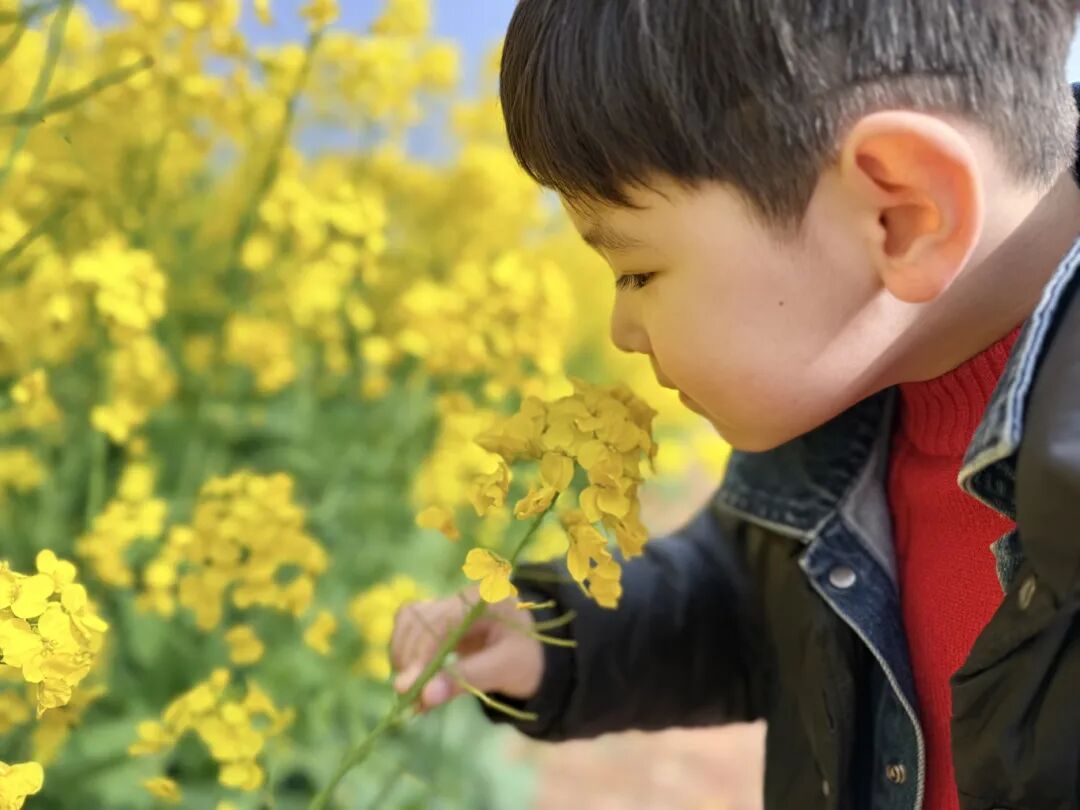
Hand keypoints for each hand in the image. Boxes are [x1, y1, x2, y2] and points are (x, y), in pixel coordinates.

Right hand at [389, 586, 543, 711]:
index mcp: (479, 601)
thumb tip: (423, 697)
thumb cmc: (531, 659)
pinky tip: (415, 678)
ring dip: (403, 656)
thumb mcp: (506, 670)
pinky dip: (407, 653)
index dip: (419, 656)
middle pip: (415, 621)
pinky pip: (411, 630)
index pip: (436, 622)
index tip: (408, 689)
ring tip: (413, 691)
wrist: (543, 655)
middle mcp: (459, 598)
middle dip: (409, 660)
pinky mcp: (441, 622)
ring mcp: (449, 607)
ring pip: (408, 623)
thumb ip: (466, 679)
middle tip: (411, 699)